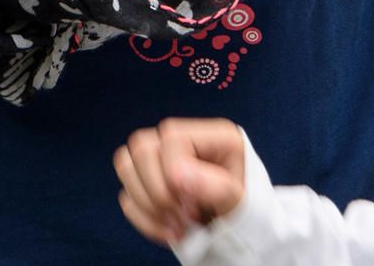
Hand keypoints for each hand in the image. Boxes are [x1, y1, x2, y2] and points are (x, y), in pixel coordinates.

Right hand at [114, 118, 247, 245]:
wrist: (243, 236)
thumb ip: (217, 188)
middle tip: (185, 218)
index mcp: (214, 136)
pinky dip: (145, 220)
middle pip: (142, 148)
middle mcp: (183, 140)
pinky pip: (126, 196)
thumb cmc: (248, 215)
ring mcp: (161, 161)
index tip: (194, 206)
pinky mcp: (149, 183)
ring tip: (178, 227)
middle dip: (158, 191)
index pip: (173, 138)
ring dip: (148, 205)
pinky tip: (170, 232)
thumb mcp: (241, 203)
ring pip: (126, 166)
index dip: (174, 173)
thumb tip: (179, 177)